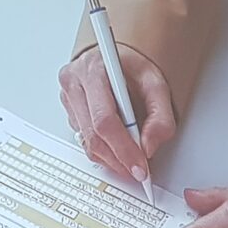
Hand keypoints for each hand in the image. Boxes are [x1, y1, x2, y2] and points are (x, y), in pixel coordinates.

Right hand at [58, 45, 174, 182]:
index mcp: (94, 70)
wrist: (113, 57)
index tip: (139, 165)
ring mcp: (67, 97)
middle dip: (118, 159)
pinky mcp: (67, 110)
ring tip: (130, 160)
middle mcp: (74, 82)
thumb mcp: (155, 83)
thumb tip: (149, 146)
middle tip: (137, 170)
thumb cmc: (130, 66)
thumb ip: (160, 116)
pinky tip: (116, 146)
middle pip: (94, 135)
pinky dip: (102, 149)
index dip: (123, 148)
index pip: (105, 119)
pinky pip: (83, 139)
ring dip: (111, 158)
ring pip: (87, 142)